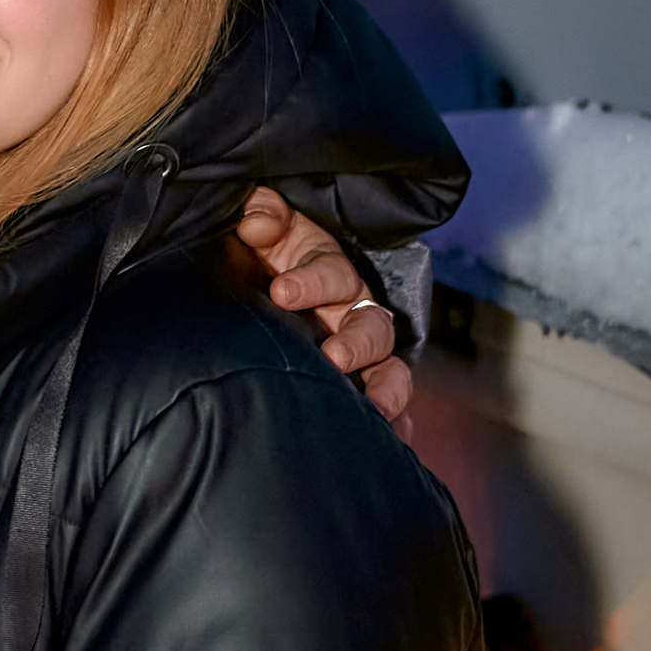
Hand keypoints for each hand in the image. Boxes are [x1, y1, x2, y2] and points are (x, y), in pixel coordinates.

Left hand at [230, 185, 411, 432]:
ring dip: (386, 387)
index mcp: (328, 270)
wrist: (262, 284)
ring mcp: (358, 349)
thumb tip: (256, 222)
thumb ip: (262, 214)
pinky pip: (386, 401)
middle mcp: (351, 311)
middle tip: (333, 357)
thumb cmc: (265, 255)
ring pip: (390, 368)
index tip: (282, 292)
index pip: (330, 274)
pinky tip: (395, 436)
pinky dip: (395, 419)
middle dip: (357, 342)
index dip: (311, 281)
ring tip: (374, 409)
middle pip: (372, 326)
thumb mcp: (263, 226)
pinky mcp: (357, 380)